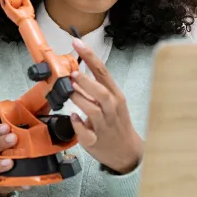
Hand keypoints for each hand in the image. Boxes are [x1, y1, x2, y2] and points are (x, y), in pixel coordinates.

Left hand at [68, 38, 143, 174]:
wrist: (128, 152)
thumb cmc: (117, 124)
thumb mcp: (109, 103)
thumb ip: (93, 90)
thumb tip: (75, 75)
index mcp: (115, 96)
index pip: (103, 72)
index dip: (90, 57)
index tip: (77, 44)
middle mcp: (112, 108)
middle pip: (101, 91)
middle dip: (86, 81)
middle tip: (73, 74)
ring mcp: (105, 125)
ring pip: (92, 110)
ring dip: (79, 99)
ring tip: (68, 92)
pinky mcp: (97, 140)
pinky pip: (86, 131)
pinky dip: (78, 124)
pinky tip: (73, 117)